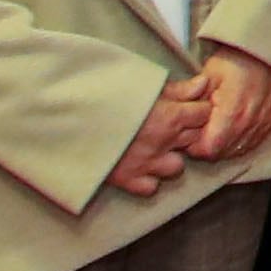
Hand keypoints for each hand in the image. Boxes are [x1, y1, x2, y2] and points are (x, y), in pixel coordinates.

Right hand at [109, 82, 204, 199]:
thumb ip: (176, 88)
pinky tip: (139, 165)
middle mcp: (163, 142)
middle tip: (169, 124)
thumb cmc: (103, 93)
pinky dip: (148, 178)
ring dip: (169, 157)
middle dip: (188, 131)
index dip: (198, 109)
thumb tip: (204, 83)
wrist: (66, 114)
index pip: (204, 114)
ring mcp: (146, 163)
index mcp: (168, 115)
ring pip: (177, 166)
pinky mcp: (127, 179)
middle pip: (195, 139)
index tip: (187, 107)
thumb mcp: (141, 84)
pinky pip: (151, 187)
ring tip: (154, 147)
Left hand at [175, 43, 270, 162]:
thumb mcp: (208, 75)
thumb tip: (179, 118)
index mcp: (231, 113)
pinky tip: (230, 129)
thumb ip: (192, 99)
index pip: (207, 149)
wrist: (268, 53)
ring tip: (214, 128)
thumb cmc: (238, 60)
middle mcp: (248, 124)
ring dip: (222, 145)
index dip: (194, 146)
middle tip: (198, 130)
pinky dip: (237, 142)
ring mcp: (261, 126)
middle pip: (221, 153)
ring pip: (236, 151)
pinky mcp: (269, 125)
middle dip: (206, 146)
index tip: (189, 134)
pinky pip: (250, 144)